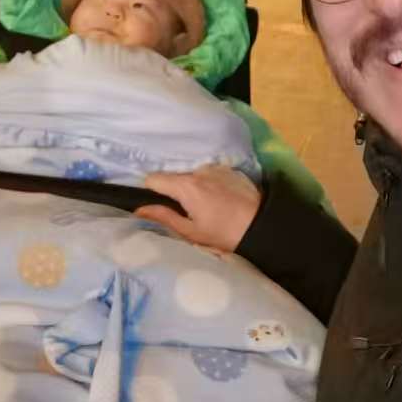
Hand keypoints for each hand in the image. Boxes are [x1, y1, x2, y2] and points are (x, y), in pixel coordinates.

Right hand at [135, 164, 261, 252]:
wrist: (263, 226)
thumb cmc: (224, 234)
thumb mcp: (191, 232)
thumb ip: (164, 218)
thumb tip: (139, 210)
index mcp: (186, 186)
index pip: (154, 179)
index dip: (151, 192)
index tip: (158, 205)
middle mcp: (198, 170)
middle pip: (174, 177)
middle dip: (174, 193)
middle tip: (186, 214)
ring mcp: (214, 167)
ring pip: (192, 176)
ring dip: (192, 188)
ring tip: (206, 209)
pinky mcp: (228, 169)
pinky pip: (209, 175)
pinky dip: (208, 185)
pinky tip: (219, 201)